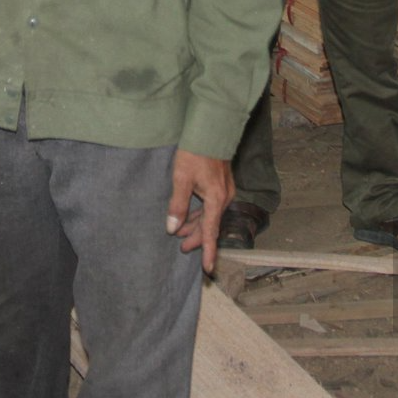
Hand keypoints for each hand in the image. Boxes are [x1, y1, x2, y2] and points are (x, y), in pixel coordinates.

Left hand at [167, 150, 232, 273]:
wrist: (210, 129)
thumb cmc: (195, 152)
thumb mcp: (181, 179)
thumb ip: (177, 205)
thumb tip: (173, 228)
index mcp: (216, 199)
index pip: (211, 232)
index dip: (208, 251)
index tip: (208, 269)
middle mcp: (224, 198)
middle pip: (211, 225)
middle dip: (197, 237)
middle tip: (182, 248)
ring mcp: (224, 190)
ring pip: (211, 215)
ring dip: (197, 225)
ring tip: (181, 234)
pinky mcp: (221, 184)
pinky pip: (211, 206)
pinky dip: (201, 213)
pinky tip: (190, 216)